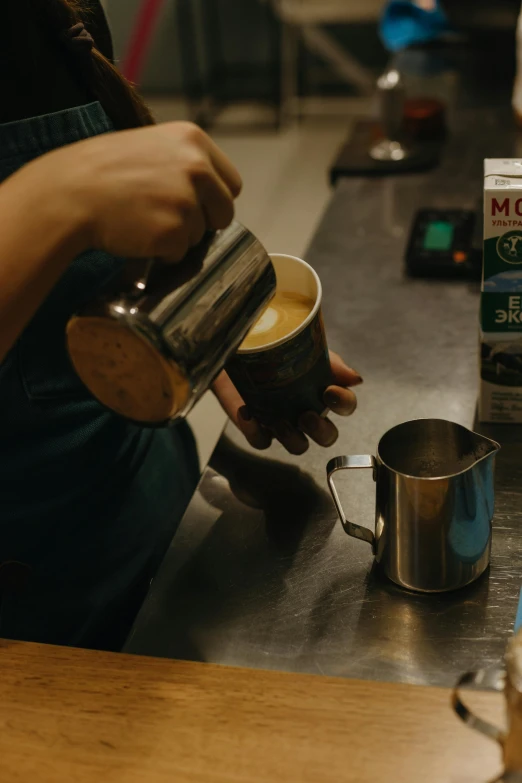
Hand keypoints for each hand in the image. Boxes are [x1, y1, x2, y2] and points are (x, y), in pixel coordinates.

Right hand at [49, 122, 241, 261]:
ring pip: (200, 234)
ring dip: (177, 235)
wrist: (68, 193)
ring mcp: (186, 201)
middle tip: (170, 218)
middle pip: (225, 211)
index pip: (231, 182)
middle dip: (204, 221)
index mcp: (193, 140)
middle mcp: (197, 168)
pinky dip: (161, 252)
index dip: (214, 198)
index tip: (197, 205)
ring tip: (142, 218)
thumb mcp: (149, 146)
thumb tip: (209, 189)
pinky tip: (137, 233)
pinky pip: (179, 253)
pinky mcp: (173, 232)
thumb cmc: (102, 171)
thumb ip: (182, 162)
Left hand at [212, 351, 361, 454]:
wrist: (241, 349)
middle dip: (320, 431)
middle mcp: (308, 413)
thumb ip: (331, 362)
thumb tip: (355, 378)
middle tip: (306, 416)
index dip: (343, 404)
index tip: (330, 392)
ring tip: (279, 421)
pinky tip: (247, 413)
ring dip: (291, 439)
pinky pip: (260, 441)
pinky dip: (254, 431)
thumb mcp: (307, 349)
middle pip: (326, 436)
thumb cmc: (278, 351)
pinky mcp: (257, 428)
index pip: (346, 406)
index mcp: (324, 395)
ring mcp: (284, 424)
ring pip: (298, 446)